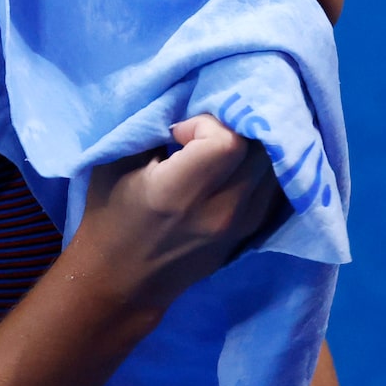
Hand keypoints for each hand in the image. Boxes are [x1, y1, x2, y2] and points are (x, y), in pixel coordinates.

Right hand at [75, 115, 281, 309]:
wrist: (121, 284)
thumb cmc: (110, 217)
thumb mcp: (114, 163)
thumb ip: (151, 127)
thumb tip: (188, 100)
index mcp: (179, 195)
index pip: (229, 142)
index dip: (209, 124)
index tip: (181, 133)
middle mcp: (220, 212)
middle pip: (260, 148)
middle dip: (235, 126)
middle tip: (207, 131)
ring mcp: (242, 225)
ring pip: (276, 165)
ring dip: (254, 143)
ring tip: (222, 144)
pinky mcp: (252, 231)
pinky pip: (276, 185)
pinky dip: (263, 166)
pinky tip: (238, 163)